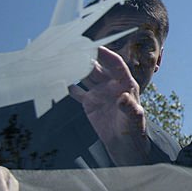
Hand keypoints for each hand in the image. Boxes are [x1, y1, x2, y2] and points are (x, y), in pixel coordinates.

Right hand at [69, 46, 149, 163]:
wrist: (124, 143)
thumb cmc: (134, 129)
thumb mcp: (134, 119)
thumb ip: (130, 107)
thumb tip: (123, 97)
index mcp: (126, 83)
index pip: (117, 65)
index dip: (107, 56)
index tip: (96, 47)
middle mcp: (112, 84)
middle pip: (98, 67)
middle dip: (87, 57)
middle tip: (73, 48)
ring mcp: (99, 92)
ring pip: (86, 75)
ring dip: (76, 67)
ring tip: (62, 59)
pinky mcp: (89, 102)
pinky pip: (77, 91)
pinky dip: (68, 84)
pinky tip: (57, 78)